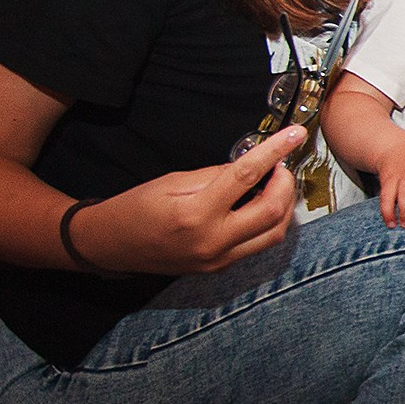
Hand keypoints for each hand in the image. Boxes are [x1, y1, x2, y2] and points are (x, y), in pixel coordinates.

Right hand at [72, 126, 307, 273]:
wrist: (109, 246)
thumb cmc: (135, 208)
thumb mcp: (172, 182)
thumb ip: (215, 175)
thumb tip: (250, 165)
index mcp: (196, 214)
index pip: (246, 176)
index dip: (274, 152)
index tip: (295, 135)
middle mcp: (212, 242)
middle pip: (272, 212)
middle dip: (285, 185)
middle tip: (280, 166)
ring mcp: (218, 260)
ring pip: (273, 234)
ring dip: (283, 207)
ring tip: (275, 184)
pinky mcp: (220, 268)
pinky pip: (258, 246)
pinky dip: (269, 223)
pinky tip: (262, 205)